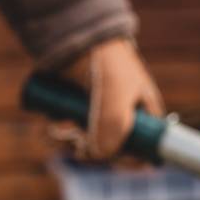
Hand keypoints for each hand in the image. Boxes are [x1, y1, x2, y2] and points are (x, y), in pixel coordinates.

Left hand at [56, 38, 163, 159]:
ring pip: (84, 146)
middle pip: (108, 152)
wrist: (74, 38)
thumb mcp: (115, 95)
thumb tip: (97, 157)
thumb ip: (113, 128)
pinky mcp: (72, 111)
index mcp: (145, 115)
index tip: (114, 162)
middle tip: (78, 142)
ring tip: (61, 129)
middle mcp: (121, 118)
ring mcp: (96, 116)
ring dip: (70, 144)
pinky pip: (66, 135)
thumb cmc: (105, 63)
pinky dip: (58, 135)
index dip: (131, 161)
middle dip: (92, 151)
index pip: (145, 150)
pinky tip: (53, 127)